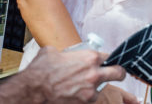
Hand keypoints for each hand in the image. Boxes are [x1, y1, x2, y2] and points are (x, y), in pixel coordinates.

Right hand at [17, 46, 133, 103]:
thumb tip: (62, 53)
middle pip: (119, 72)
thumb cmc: (40, 72)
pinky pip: (90, 100)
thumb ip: (65, 52)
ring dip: (95, 89)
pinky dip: (84, 99)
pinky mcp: (85, 103)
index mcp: (90, 58)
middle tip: (117, 74)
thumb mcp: (52, 52)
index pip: (109, 56)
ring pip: (102, 89)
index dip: (107, 60)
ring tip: (81, 88)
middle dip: (119, 73)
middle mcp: (94, 74)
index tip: (106, 63)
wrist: (32, 92)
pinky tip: (73, 95)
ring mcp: (91, 91)